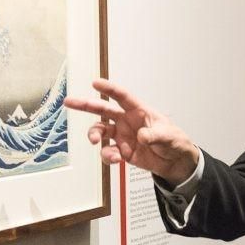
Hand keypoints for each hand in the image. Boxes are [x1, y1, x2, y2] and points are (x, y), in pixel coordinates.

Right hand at [63, 78, 199, 185]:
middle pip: (102, 110)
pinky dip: (107, 156)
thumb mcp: (169, 136)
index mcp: (139, 111)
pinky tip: (115, 159)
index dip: (109, 89)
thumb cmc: (174, 141)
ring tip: (95, 142)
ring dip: (94, 135)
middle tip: (69, 102)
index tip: (95, 82)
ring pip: (100, 131)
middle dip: (85, 105)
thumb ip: (155, 136)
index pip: (122, 96)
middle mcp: (126, 121)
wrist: (175, 162)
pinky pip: (108, 152)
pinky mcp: (121, 151)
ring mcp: (122, 136)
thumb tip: (141, 137)